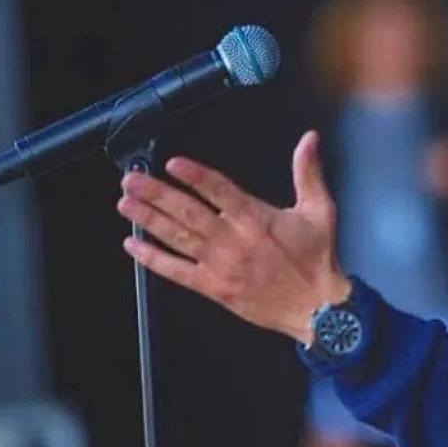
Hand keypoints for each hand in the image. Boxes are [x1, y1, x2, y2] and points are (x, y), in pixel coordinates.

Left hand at [115, 130, 348, 343]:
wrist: (316, 307)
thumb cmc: (318, 259)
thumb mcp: (320, 210)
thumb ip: (309, 172)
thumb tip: (310, 139)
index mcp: (258, 219)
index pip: (221, 191)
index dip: (196, 177)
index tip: (173, 164)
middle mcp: (234, 240)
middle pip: (189, 213)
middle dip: (157, 195)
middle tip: (132, 180)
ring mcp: (221, 265)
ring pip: (178, 239)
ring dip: (150, 220)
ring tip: (126, 204)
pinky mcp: (214, 287)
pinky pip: (177, 272)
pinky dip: (153, 259)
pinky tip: (134, 246)